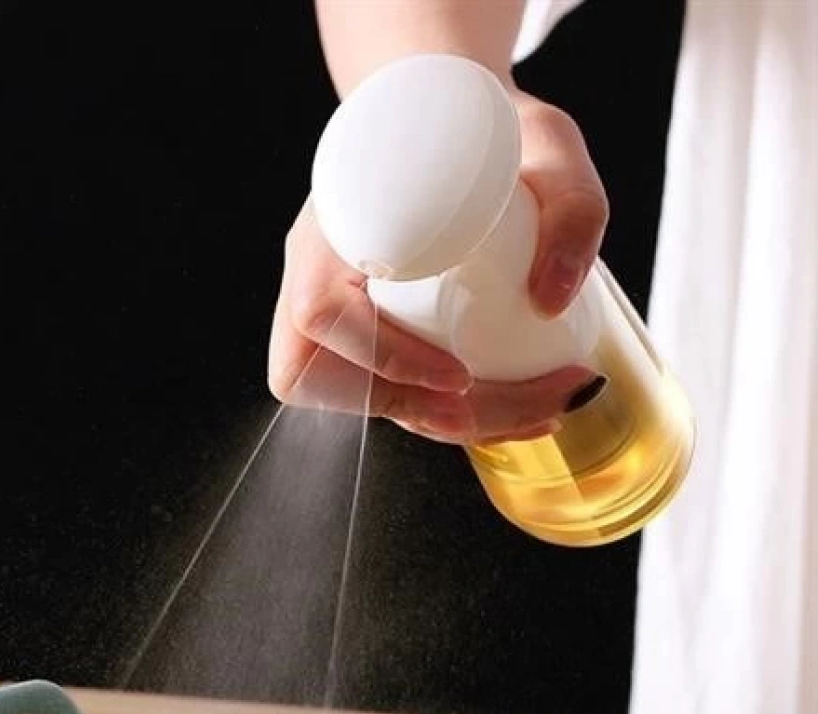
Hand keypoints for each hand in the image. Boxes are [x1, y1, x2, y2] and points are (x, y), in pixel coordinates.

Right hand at [267, 88, 608, 444]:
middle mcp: (312, 270)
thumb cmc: (487, 127)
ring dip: (429, 421)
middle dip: (411, 410)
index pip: (322, 311)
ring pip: (346, 396)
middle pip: (320, 376)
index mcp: (332, 222)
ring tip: (524, 414)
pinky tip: (503, 408)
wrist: (444, 120)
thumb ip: (572, 206)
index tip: (458, 374)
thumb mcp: (547, 141)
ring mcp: (326, 305)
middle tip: (494, 410)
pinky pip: (373, 390)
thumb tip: (553, 300)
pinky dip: (434, 413)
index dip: (384, 358)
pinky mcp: (353, 330)